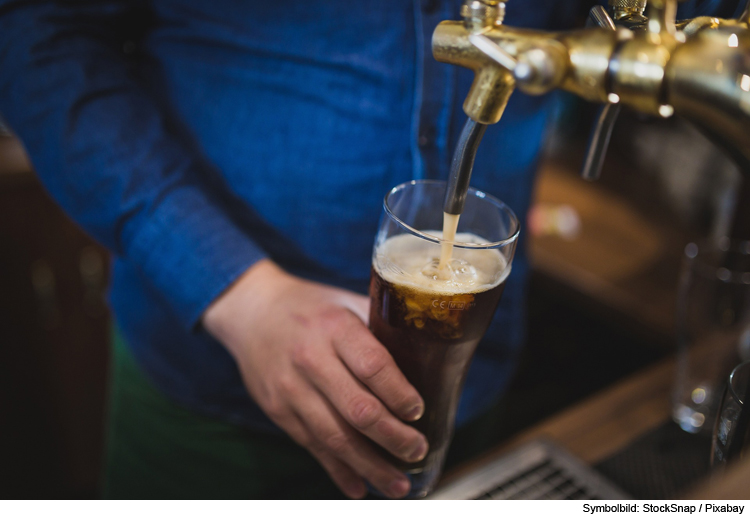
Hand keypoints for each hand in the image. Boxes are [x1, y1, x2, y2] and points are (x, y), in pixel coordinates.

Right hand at [202, 259, 427, 498]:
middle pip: (358, 410)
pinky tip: (359, 487)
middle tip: (417, 450)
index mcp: (335, 327)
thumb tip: (430, 356)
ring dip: (370, 466)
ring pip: (335, 437)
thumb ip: (380, 328)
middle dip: (394, 438)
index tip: (418, 411)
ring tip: (398, 485)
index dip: (399, 394)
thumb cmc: (311, 307)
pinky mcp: (278, 411)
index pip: (373, 366)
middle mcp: (311, 359)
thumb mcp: (346, 302)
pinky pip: (312, 447)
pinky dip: (338, 471)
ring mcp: (291, 389)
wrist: (251, 310)